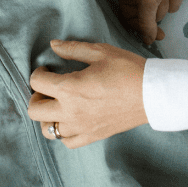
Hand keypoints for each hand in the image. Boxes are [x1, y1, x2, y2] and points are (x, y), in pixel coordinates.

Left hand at [27, 40, 147, 147]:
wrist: (153, 93)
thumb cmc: (129, 69)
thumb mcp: (101, 52)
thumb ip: (73, 49)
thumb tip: (53, 45)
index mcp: (70, 88)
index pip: (36, 82)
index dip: (39, 72)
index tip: (47, 69)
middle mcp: (70, 111)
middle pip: (34, 109)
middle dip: (36, 95)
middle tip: (48, 88)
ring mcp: (81, 127)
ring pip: (47, 130)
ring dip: (47, 116)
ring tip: (57, 105)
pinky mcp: (92, 136)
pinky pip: (67, 141)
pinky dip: (63, 132)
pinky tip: (70, 119)